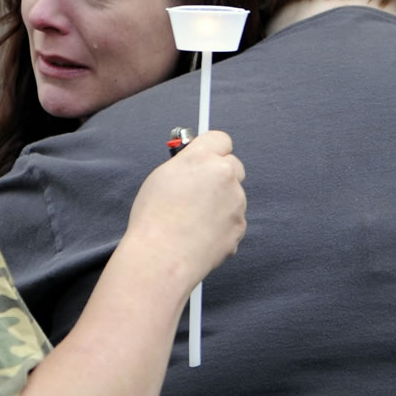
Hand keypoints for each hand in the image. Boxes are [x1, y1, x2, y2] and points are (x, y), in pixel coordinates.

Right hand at [125, 130, 246, 288]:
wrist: (162, 256)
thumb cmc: (154, 218)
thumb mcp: (162, 175)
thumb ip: (187, 164)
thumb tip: (197, 164)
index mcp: (202, 157)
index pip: (221, 139)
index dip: (213, 149)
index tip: (206, 158)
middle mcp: (224, 174)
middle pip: (233, 165)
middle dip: (221, 174)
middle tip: (200, 190)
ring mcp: (236, 201)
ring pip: (234, 195)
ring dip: (221, 202)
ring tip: (194, 219)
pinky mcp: (240, 226)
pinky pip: (234, 219)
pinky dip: (223, 225)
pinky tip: (201, 234)